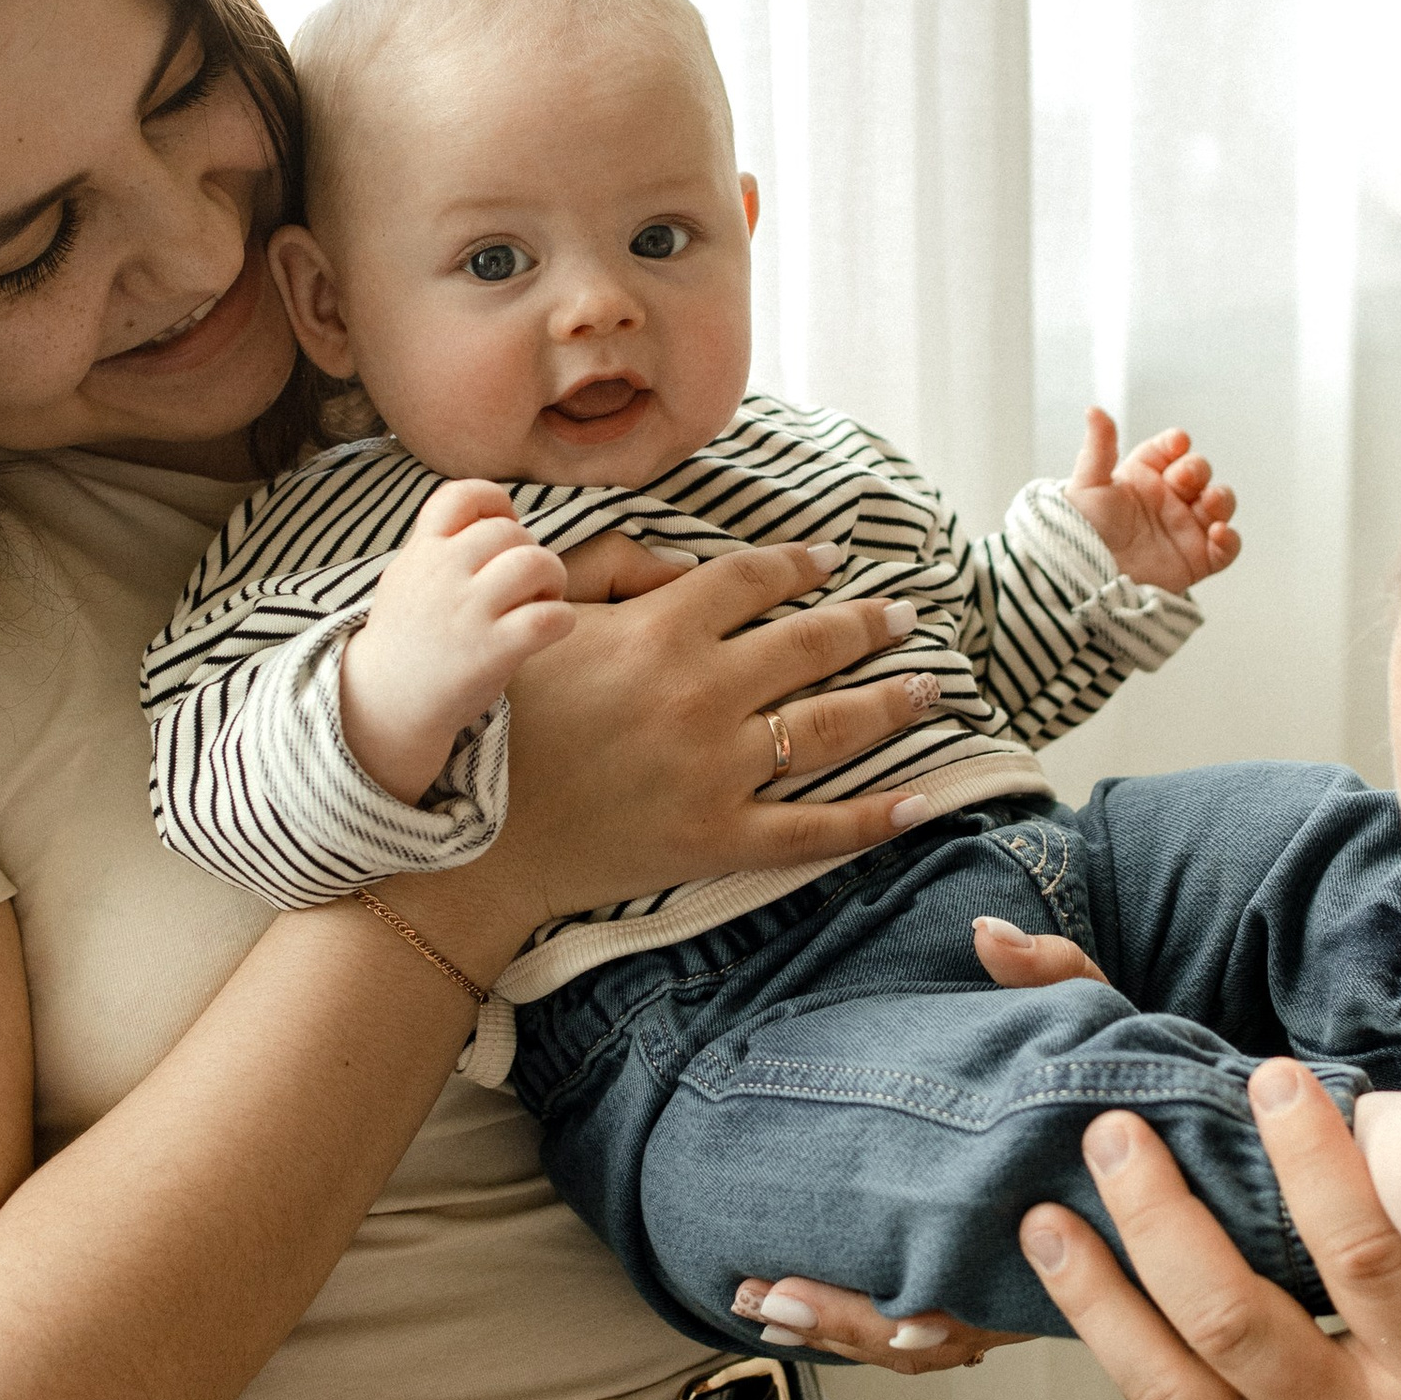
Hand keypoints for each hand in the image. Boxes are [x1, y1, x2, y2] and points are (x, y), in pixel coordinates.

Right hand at [341, 478, 574, 804]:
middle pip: (511, 532)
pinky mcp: (493, 650)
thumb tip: (497, 516)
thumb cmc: (408, 641)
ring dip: (553, 579)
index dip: (496, 503)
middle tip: (528, 584)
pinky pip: (551, 617)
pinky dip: (562, 619)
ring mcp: (468, 611)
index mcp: (422, 551)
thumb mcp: (407, 578)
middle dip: (531, 552)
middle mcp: (443, 574)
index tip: (505, 528)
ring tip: (542, 602)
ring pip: (537, 563)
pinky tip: (549, 630)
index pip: (462, 495)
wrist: (385, 704)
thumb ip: (442, 545)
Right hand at [403, 542, 940, 949]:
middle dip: (868, 625)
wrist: (472, 835)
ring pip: (830, 727)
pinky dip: (872, 817)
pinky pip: (813, 829)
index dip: (802, 565)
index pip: (755, 580)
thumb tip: (683, 560)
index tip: (834, 561)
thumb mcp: (541, 616)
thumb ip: (611, 567)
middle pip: (812, 644)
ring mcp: (717, 770)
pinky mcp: (718, 838)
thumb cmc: (497, 716)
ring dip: (890, 703)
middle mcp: (702, 693)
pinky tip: (920, 800)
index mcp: (661, 630)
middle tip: (906, 617)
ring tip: (928, 688)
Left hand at [723, 913, 1099, 1372]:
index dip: (910, 1320)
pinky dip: (862, 1323)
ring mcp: (1011, 1293)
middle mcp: (1034, 1281)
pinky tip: (804, 1306)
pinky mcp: (989, 1286)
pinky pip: (926, 1325)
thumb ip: (1051, 974)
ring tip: (763, 1303)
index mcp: (1063, 1231)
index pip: (979, 1303)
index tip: (837, 1300)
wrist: (1192, 1132)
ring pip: (924, 1342)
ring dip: (841, 1330)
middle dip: (846, 1325)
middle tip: (770, 1297)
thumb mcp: (1104, 1016)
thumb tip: (987, 936)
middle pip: (935, 1336)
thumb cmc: (1143, 1084)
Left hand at [1020, 1060, 1400, 1399]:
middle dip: (1164, 1214)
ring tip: (1044, 1217)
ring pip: (1171, 1382)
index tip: (1270, 1079)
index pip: (1366, 1256)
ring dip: (1098, 1294)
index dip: (1313, 1163)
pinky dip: (1124, 1356)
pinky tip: (1083, 1296)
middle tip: (1115, 1128)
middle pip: (1234, 1313)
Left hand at [1068, 412, 1239, 594]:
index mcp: (1143, 476)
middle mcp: (1168, 499)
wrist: (1082, 580)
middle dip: (1197, 470)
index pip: (1170, 449)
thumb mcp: (1088, 485)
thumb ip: (1099, 447)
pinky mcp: (1197, 560)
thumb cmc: (1079, 533)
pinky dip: (1229, 539)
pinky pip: (1226, 548)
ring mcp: (1185, 528)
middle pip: (1199, 472)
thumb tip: (1093, 409)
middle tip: (1183, 479)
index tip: (1176, 443)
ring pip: (1219, 504)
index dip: (1176, 444)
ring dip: (1220, 498)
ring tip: (1208, 501)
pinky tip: (1218, 533)